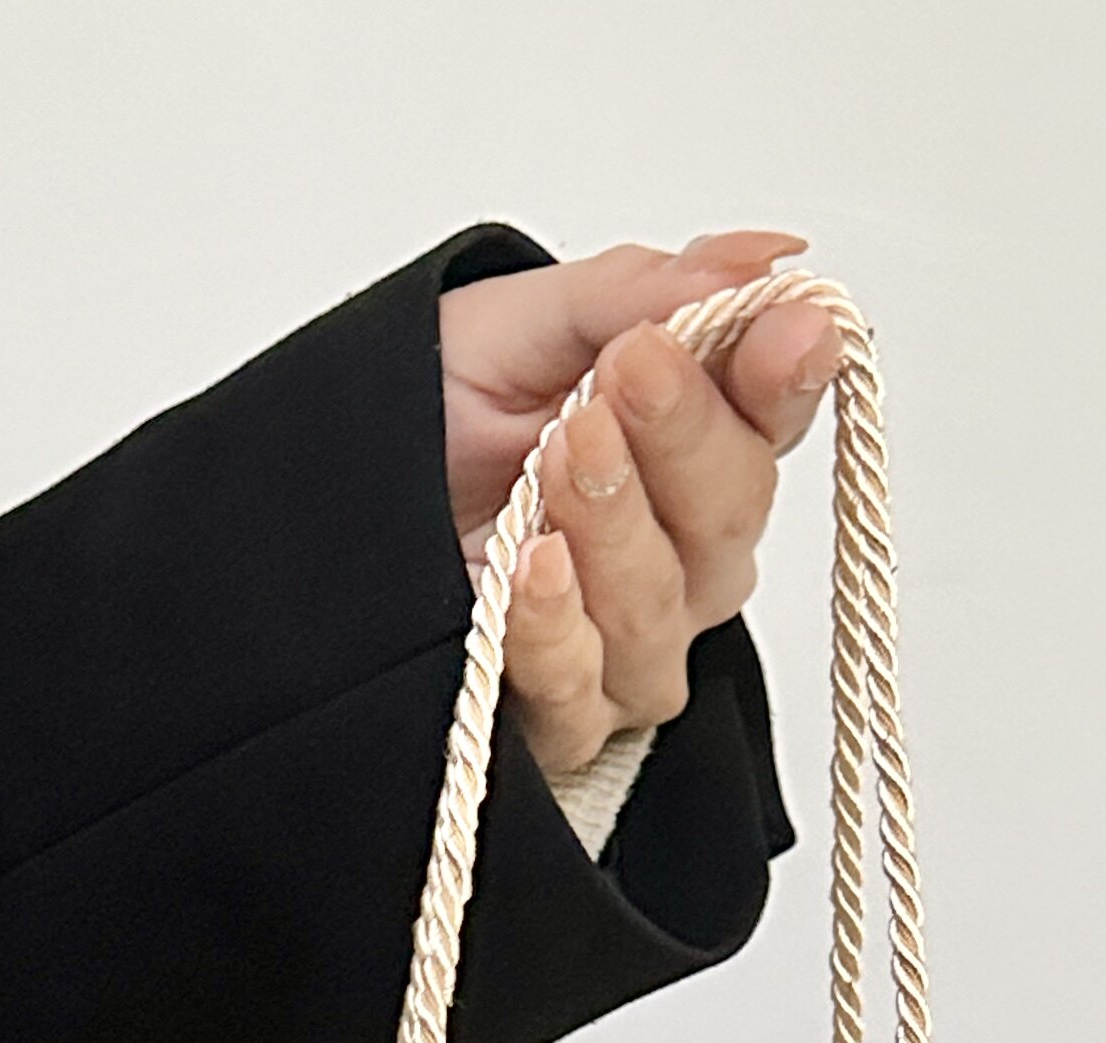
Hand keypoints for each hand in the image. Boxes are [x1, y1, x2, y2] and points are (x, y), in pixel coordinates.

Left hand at [440, 232, 844, 776]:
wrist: (319, 514)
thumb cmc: (427, 420)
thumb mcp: (518, 327)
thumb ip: (639, 295)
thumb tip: (769, 259)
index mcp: (692, 451)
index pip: (773, 417)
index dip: (786, 375)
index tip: (780, 327)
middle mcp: (681, 556)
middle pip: (732, 516)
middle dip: (683, 437)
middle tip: (627, 372)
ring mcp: (627, 648)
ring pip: (662, 608)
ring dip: (614, 526)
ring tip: (556, 453)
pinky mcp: (561, 721)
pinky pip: (582, 696)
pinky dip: (556, 630)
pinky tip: (533, 568)